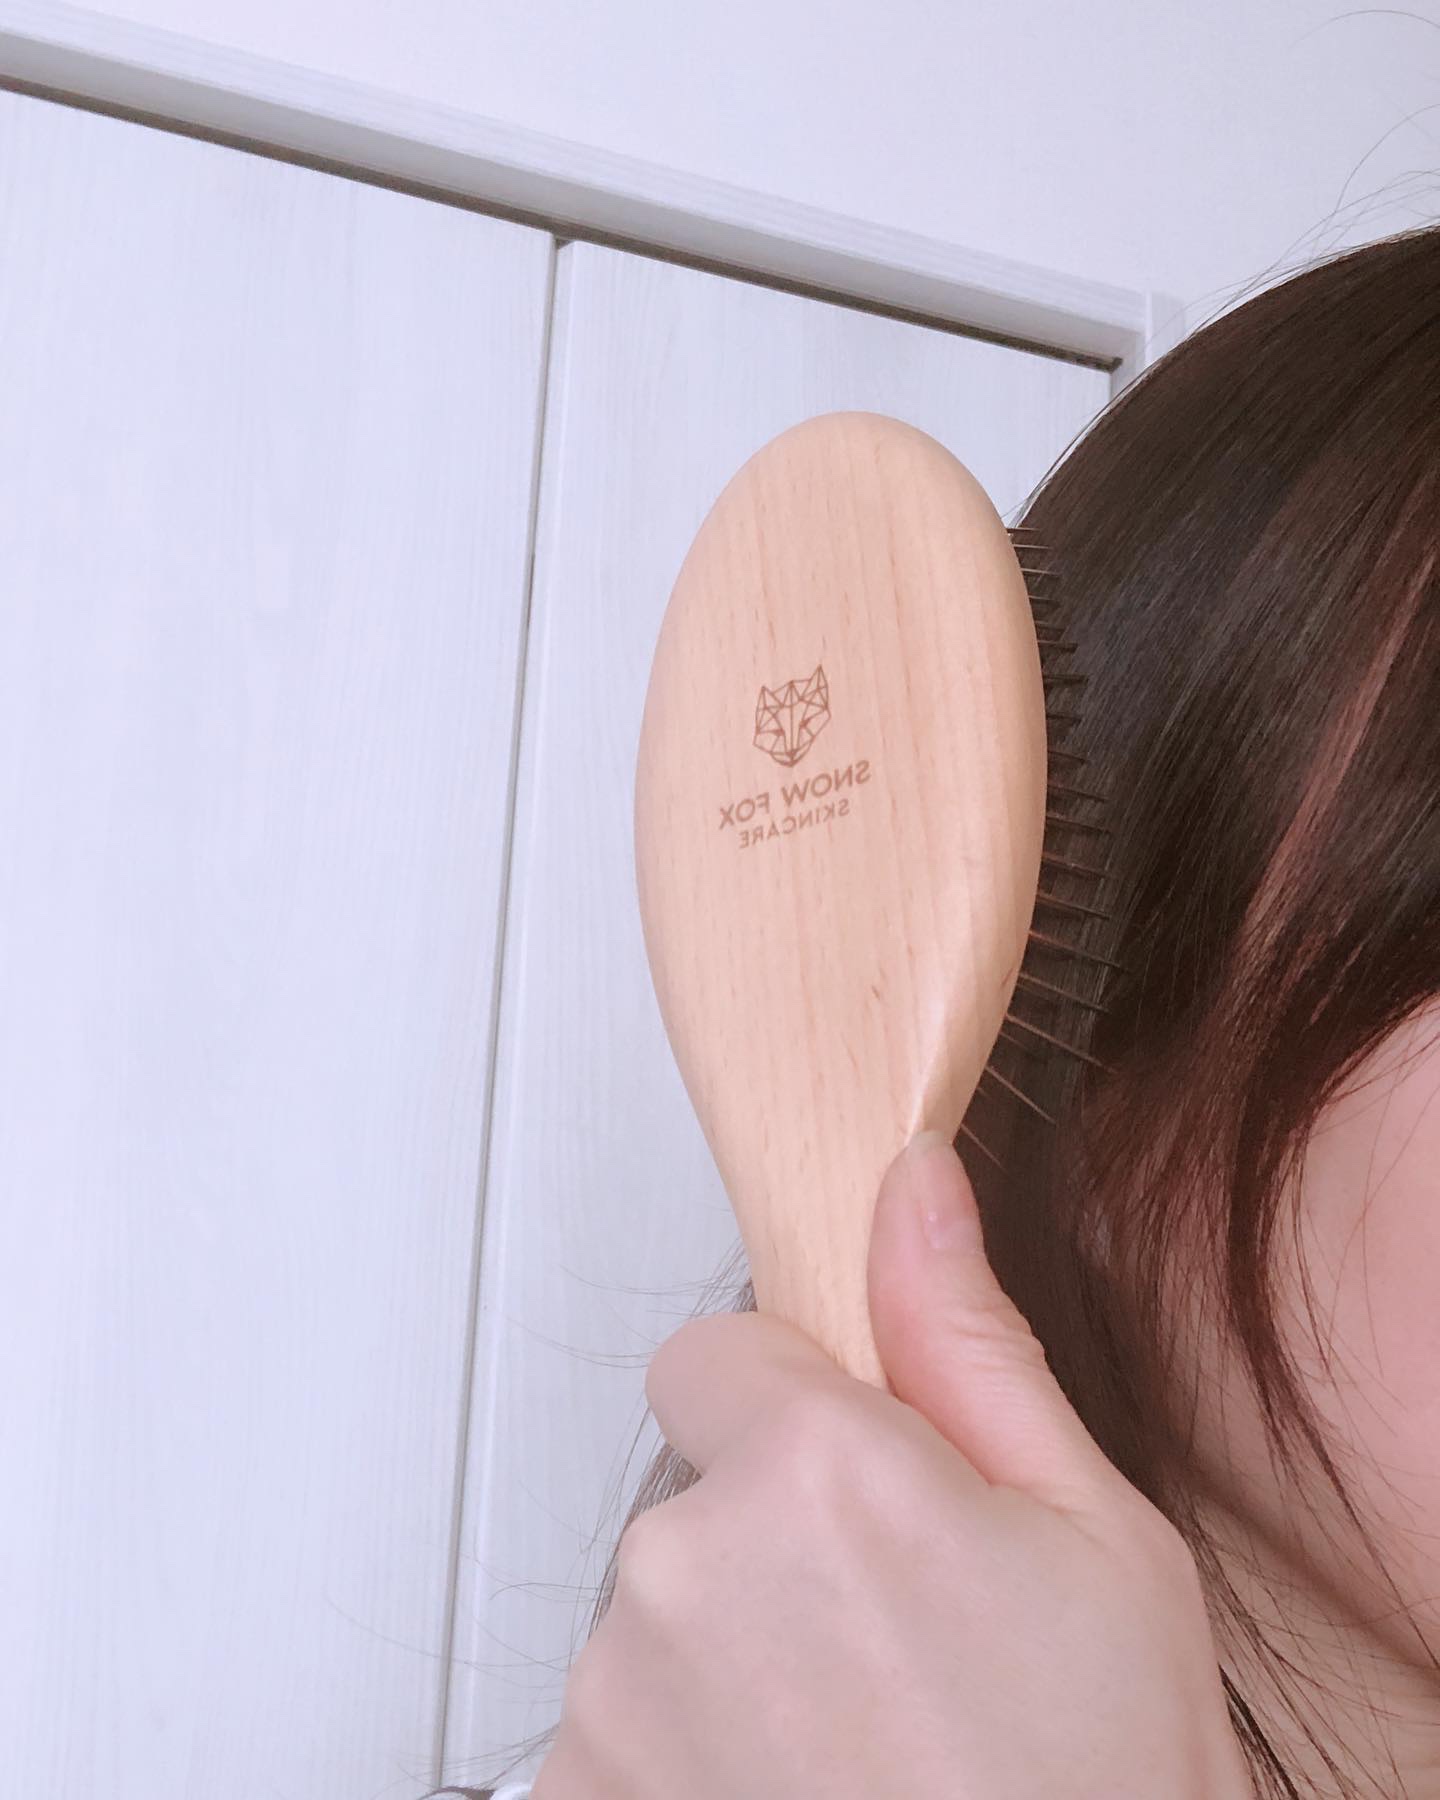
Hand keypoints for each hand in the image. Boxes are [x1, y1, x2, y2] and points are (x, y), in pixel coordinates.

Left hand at [530, 1131, 1251, 1798]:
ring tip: (858, 1743)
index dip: (795, 1413)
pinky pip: (620, 1727)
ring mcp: (617, 1703)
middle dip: (773, 1539)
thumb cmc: (1098, 1790)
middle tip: (897, 1644)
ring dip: (732, 1656)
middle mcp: (686, 1571)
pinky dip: (687, 1756)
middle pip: (695, 1489)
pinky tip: (798, 1795)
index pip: (714, 1352)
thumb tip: (912, 1184)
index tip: (860, 1490)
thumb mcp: (1096, 1541)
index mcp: (813, 1472)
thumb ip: (968, 1344)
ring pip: (663, 1612)